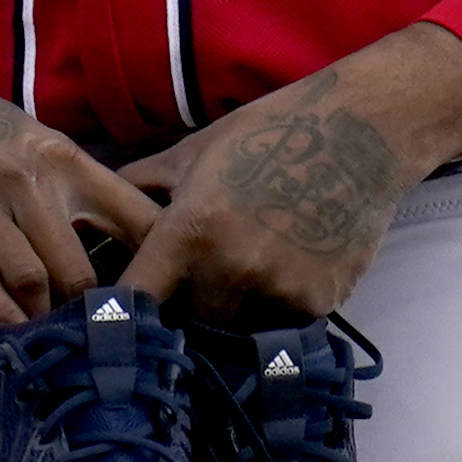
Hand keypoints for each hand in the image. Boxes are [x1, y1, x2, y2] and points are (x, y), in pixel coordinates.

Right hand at [0, 20, 163, 326]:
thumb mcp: (26, 139)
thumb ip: (67, 185)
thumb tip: (117, 236)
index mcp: (60, 157)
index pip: (131, 215)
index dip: (152, 261)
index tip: (158, 297)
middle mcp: (26, 180)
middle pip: (79, 266)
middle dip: (86, 309)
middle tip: (91, 336)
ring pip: (32, 278)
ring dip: (43, 315)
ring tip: (48, 331)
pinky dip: (0, 312)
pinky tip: (11, 325)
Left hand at [117, 26, 461, 331]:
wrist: (361, 132)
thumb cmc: (271, 132)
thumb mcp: (195, 151)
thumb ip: (143, 187)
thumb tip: (100, 212)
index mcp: (189, 230)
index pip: (137, 298)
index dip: (125, 312)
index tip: (121, 319)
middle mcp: (230, 268)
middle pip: (189, 321)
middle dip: (190, 308)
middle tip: (203, 283)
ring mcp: (277, 289)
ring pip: (237, 329)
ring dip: (237, 312)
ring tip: (251, 272)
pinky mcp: (318, 302)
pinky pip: (282, 324)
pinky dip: (278, 308)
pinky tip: (290, 268)